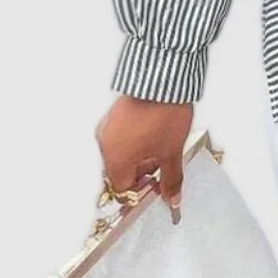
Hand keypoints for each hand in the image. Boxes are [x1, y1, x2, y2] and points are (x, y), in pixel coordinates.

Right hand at [95, 94, 193, 220]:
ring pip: (120, 153)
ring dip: (138, 156)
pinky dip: (134, 141)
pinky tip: (153, 133)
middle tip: (162, 167)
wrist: (164, 79)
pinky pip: (120, 136)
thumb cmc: (164, 113)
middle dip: (141, 173)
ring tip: (161, 147)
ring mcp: (108, 127)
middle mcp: (105, 144)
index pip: (122, 190)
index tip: (156, 189)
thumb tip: (172, 198)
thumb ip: (171, 179)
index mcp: (115, 159)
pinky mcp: (114, 113)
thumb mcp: (172, 151)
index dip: (141, 192)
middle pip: (119, 172)